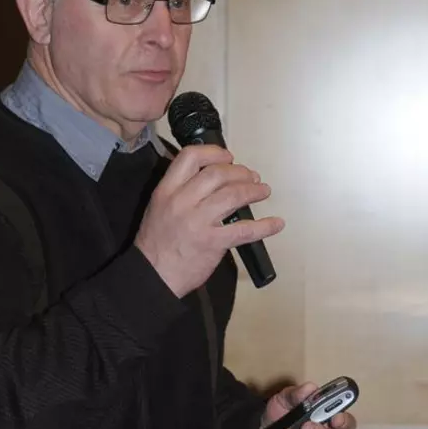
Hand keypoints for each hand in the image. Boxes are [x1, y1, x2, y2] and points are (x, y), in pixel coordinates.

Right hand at [134, 144, 283, 298]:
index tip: (228, 157)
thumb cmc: (155, 246)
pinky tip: (275, 223)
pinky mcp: (212, 242)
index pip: (190, 157)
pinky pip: (244, 230)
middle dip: (240, 172)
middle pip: (218, 173)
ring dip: (254, 190)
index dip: (214, 152)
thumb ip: (180, 190)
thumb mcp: (158, 208)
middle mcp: (182, 202)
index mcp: (167, 191)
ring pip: (233, 195)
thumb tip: (211, 180)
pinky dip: (264, 226)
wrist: (152, 275)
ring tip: (263, 191)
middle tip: (251, 177)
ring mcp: (198, 222)